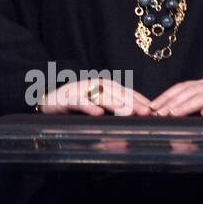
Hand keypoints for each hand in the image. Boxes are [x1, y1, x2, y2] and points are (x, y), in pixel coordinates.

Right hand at [37, 78, 153, 115]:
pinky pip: (79, 102)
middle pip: (117, 94)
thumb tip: (138, 118)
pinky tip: (98, 113)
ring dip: (115, 105)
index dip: (140, 100)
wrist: (48, 102)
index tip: (154, 111)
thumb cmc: (77, 107)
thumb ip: (116, 110)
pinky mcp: (67, 99)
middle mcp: (94, 86)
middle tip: (146, 113)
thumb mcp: (99, 107)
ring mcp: (81, 91)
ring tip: (128, 113)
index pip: (127, 92)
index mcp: (105, 87)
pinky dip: (89, 107)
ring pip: (101, 97)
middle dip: (133, 103)